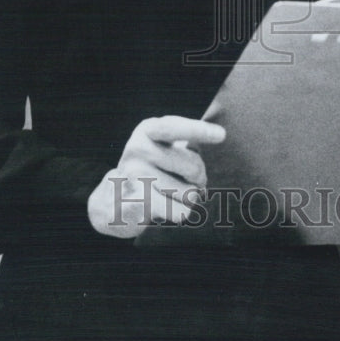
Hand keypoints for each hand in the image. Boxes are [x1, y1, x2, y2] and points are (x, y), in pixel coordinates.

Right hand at [87, 115, 225, 238]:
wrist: (117, 199)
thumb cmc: (155, 167)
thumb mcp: (165, 146)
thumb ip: (188, 141)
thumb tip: (218, 134)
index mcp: (148, 129)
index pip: (174, 128)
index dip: (198, 130)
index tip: (222, 134)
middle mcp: (137, 149)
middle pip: (193, 166)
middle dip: (199, 176)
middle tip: (186, 178)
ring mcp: (135, 175)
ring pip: (190, 192)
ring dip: (189, 196)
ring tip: (171, 192)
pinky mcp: (139, 202)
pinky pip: (181, 212)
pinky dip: (181, 212)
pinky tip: (165, 206)